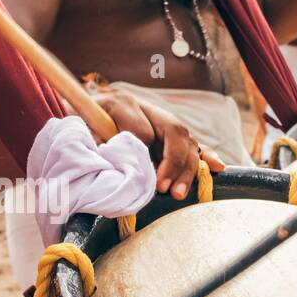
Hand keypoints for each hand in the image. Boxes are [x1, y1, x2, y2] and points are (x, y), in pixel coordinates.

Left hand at [93, 89, 224, 199]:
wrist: (85, 112)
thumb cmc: (81, 123)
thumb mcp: (78, 127)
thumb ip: (92, 139)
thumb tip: (108, 156)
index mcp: (121, 103)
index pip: (141, 129)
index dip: (140, 151)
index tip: (135, 171)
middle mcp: (148, 109)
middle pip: (173, 132)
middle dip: (171, 162)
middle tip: (162, 188)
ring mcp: (163, 121)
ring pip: (187, 141)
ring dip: (187, 169)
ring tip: (177, 193)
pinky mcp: (173, 136)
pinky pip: (195, 145)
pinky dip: (207, 157)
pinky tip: (218, 167)